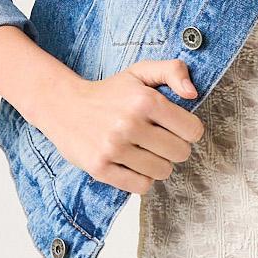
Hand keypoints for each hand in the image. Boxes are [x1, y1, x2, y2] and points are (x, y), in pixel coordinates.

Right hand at [35, 57, 205, 194]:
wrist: (64, 106)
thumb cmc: (109, 92)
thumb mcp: (141, 72)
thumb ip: (173, 71)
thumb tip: (193, 94)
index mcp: (145, 100)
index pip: (192, 130)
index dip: (187, 130)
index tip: (174, 127)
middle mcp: (129, 124)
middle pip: (180, 153)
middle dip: (173, 148)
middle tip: (157, 140)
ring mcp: (113, 148)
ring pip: (162, 172)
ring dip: (157, 164)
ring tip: (143, 151)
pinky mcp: (100, 168)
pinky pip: (141, 186)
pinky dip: (141, 178)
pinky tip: (132, 164)